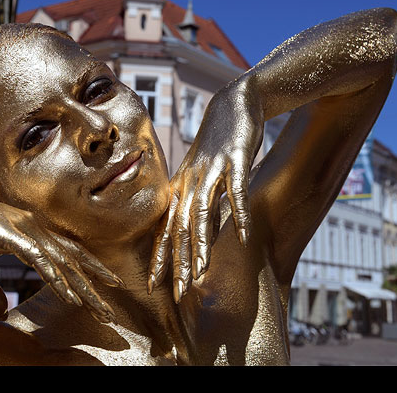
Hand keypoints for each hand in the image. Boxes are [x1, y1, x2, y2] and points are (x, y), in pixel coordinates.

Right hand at [0, 184, 123, 321]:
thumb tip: (0, 312)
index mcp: (28, 232)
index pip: (66, 253)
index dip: (88, 270)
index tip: (106, 288)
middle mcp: (33, 227)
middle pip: (72, 258)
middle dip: (94, 284)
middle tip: (111, 308)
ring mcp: (23, 228)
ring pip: (62, 261)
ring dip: (82, 286)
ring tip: (99, 307)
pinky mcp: (10, 233)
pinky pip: (40, 258)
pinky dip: (56, 277)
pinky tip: (69, 295)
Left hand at [148, 77, 262, 301]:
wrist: (235, 102)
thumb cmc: (219, 143)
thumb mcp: (205, 175)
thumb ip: (202, 204)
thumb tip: (201, 235)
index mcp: (182, 186)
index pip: (167, 227)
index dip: (161, 256)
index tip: (155, 285)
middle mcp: (191, 180)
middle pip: (181, 226)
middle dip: (178, 261)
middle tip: (176, 292)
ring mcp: (212, 170)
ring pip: (202, 212)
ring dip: (201, 244)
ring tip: (200, 273)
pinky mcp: (236, 159)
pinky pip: (236, 191)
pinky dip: (238, 214)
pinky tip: (241, 236)